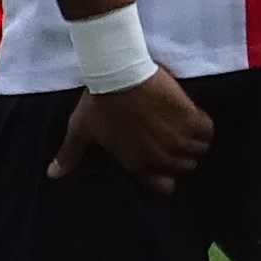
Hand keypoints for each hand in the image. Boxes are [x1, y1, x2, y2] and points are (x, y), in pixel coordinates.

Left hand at [50, 67, 211, 193]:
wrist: (118, 72)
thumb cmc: (98, 103)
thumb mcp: (82, 130)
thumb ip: (71, 156)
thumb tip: (52, 175)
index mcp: (138, 163)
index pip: (164, 188)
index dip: (166, 179)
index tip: (163, 167)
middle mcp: (162, 155)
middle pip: (186, 169)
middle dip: (181, 159)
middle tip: (174, 144)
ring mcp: (178, 137)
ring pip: (199, 151)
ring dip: (194, 142)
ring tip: (187, 131)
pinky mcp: (190, 116)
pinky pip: (208, 130)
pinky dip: (203, 126)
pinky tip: (195, 117)